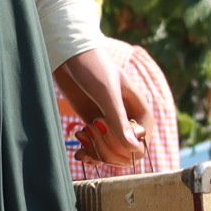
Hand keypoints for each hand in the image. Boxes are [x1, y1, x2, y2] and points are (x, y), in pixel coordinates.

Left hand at [57, 45, 144, 167]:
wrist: (68, 55)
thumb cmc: (92, 67)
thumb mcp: (106, 92)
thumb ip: (119, 120)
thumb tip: (133, 147)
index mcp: (141, 112)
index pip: (141, 146)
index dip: (123, 146)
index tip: (102, 124)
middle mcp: (130, 121)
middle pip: (126, 155)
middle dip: (106, 149)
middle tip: (89, 128)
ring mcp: (112, 125)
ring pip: (111, 155)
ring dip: (96, 152)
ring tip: (81, 134)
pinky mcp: (95, 126)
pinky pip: (98, 151)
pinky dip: (89, 154)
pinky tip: (77, 151)